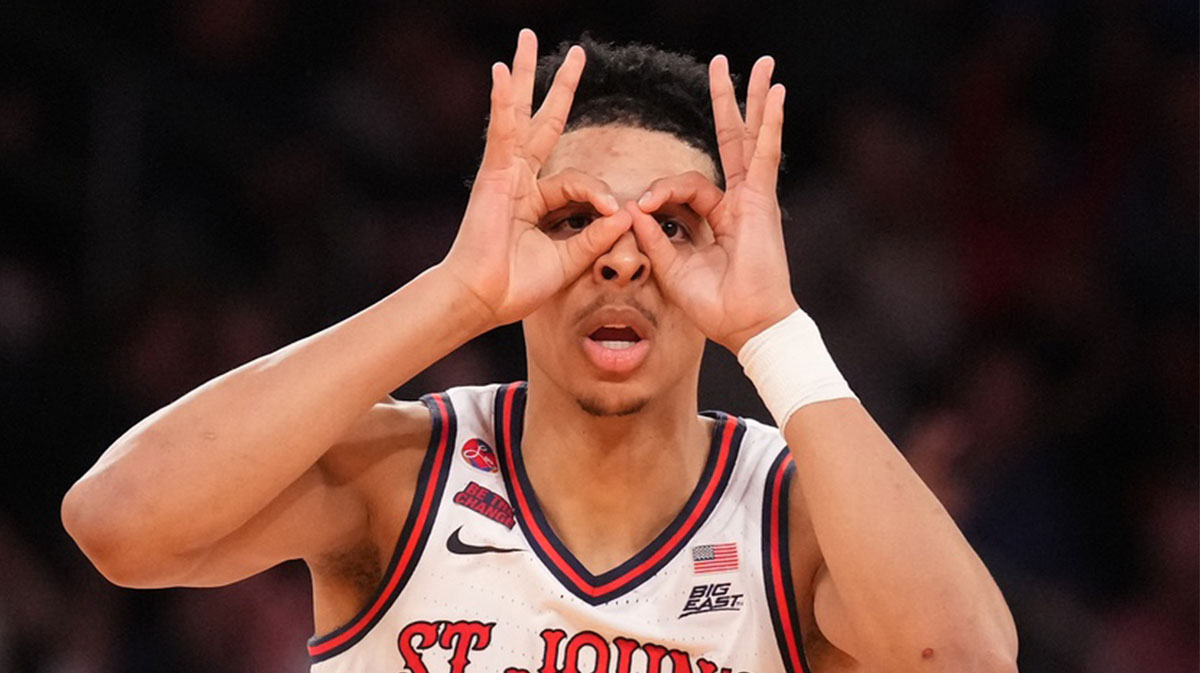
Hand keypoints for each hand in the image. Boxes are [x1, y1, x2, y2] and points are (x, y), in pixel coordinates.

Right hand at [442, 29, 632, 326]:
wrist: (485, 299)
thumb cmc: (518, 286)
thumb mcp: (569, 258)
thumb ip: (596, 235)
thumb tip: (627, 214)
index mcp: (537, 200)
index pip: (579, 181)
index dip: (601, 194)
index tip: (617, 214)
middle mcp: (520, 179)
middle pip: (542, 122)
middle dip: (558, 88)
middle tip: (576, 53)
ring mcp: (505, 173)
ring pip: (519, 115)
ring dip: (525, 74)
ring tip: (526, 38)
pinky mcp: (493, 175)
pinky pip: (501, 131)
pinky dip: (502, 101)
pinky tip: (502, 71)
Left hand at [630, 55, 797, 352]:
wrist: (746, 325)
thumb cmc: (715, 306)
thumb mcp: (672, 269)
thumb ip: (654, 239)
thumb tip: (632, 211)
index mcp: (716, 219)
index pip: (683, 188)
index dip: (658, 192)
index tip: (639, 210)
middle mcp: (736, 202)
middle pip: (729, 142)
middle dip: (727, 104)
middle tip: (721, 65)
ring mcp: (751, 198)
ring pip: (748, 139)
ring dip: (753, 100)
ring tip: (763, 64)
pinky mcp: (760, 201)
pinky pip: (763, 155)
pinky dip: (769, 124)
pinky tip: (776, 92)